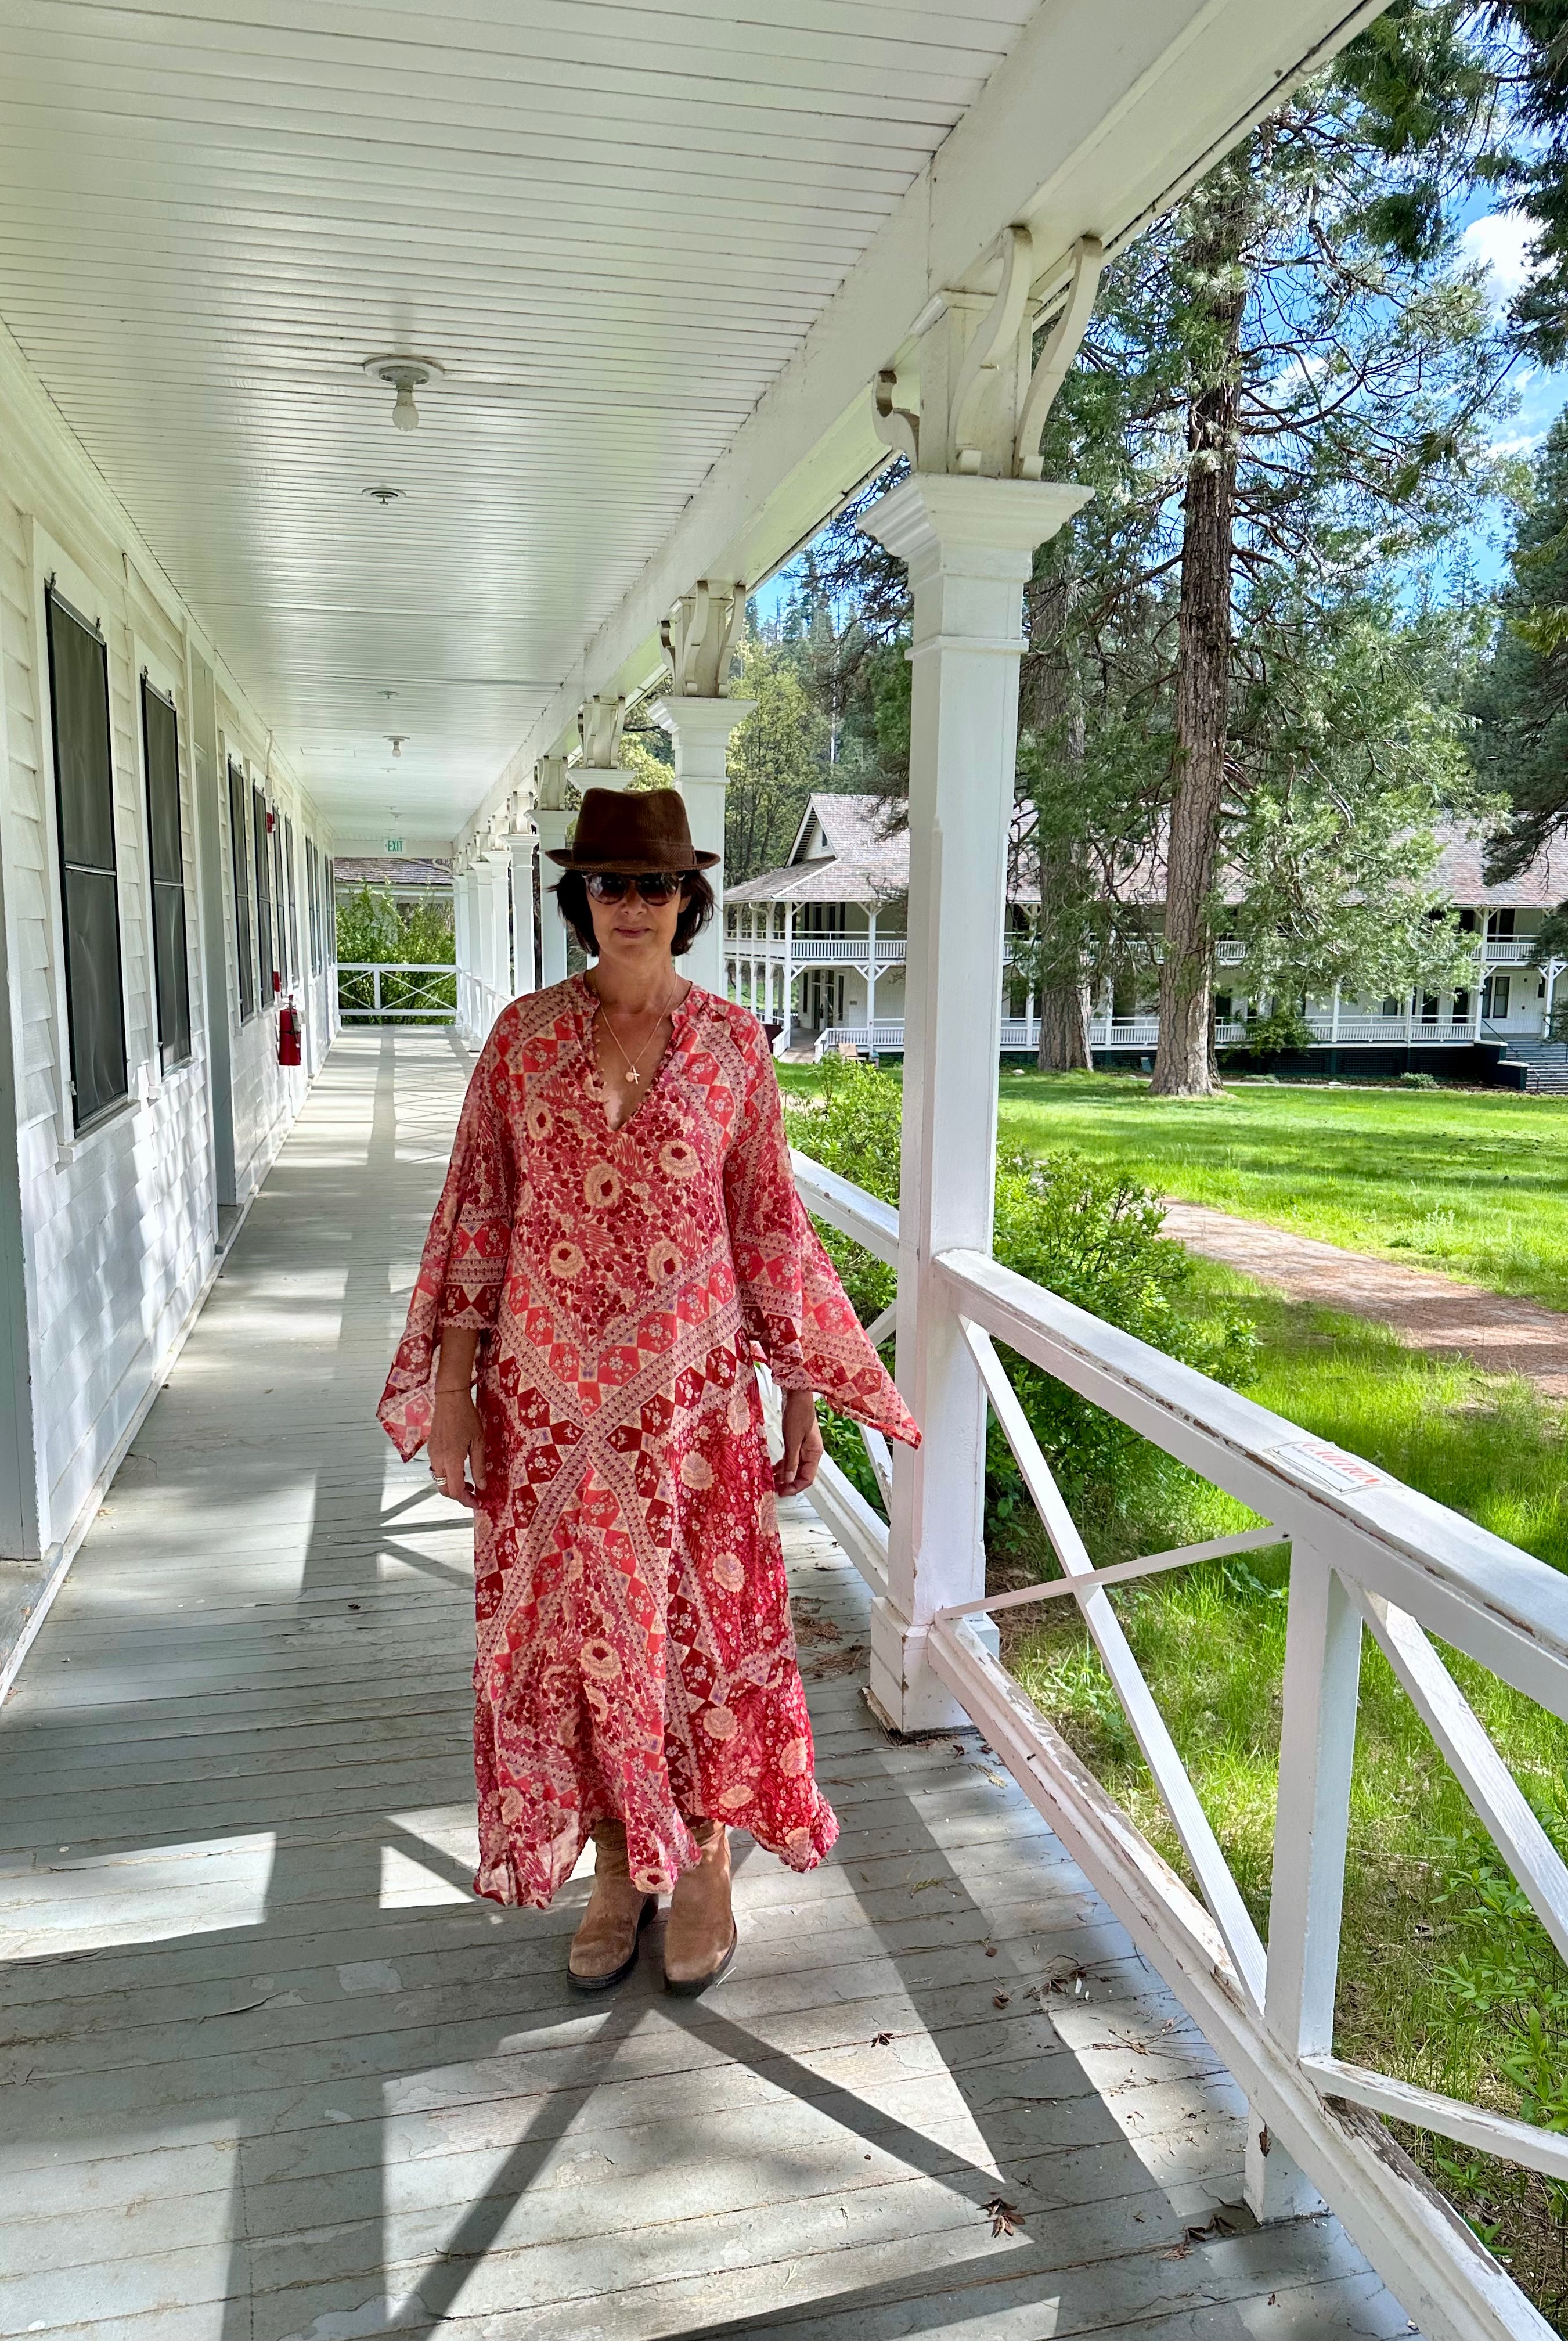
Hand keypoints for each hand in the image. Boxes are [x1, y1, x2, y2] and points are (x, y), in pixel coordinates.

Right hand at [429, 1387, 486, 1508]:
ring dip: (453, 1486)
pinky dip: (448, 1475)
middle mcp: (438, 1460)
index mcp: (451, 1460)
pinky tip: (459, 1469)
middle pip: (444, 1489)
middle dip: (459, 1496)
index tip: (476, 1503)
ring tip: (469, 1483)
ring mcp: (432, 1455)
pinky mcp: (431, 1449)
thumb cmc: (467, 1418)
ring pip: (439, 1480)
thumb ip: (479, 1466)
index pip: (455, 1491)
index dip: (466, 1500)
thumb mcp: (478, 1443)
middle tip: (474, 1495)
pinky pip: (437, 1469)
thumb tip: (482, 1486)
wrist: (450, 1399)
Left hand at [775, 1387, 822, 1497]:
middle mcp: (811, 1452)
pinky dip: (783, 1465)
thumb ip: (791, 1461)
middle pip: (801, 1474)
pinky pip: (791, 1458)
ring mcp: (804, 1447)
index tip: (782, 1492)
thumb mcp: (792, 1439)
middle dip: (788, 1483)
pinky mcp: (797, 1441)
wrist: (797, 1395)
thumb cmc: (798, 1412)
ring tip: (771, 1481)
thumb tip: (788, 1479)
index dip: (795, 1488)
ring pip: (795, 1467)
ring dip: (784, 1475)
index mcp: (815, 1453)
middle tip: (774, 1489)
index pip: (807, 1478)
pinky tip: (773, 1468)